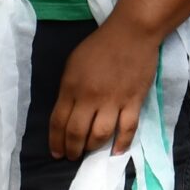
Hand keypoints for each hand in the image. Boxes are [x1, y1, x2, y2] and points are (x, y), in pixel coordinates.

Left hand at [50, 17, 161, 158]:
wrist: (132, 33)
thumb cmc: (100, 46)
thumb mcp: (73, 64)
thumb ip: (68, 89)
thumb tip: (68, 112)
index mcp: (71, 88)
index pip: (58, 122)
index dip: (55, 141)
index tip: (56, 152)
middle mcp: (90, 98)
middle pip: (76, 133)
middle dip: (72, 149)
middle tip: (72, 156)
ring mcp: (113, 101)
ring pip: (100, 135)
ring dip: (92, 148)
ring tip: (90, 151)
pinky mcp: (134, 101)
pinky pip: (127, 128)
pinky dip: (121, 144)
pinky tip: (116, 152)